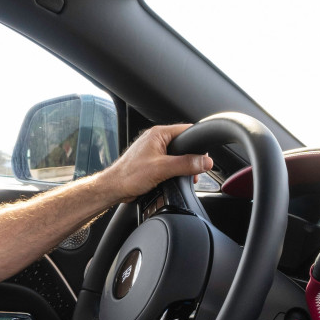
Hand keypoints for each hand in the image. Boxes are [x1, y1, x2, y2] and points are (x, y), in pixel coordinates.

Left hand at [97, 124, 213, 204]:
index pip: (187, 130)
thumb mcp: (162, 169)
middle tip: (195, 170)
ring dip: (183, 166)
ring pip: (177, 155)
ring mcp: (154, 151)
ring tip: (185, 176)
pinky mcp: (152, 162)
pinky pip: (170, 163)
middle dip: (192, 158)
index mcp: (158, 134)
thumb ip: (185, 164)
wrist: (114, 188)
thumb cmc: (129, 175)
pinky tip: (175, 179)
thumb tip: (205, 161)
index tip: (205, 155)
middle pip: (184, 144)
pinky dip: (175, 171)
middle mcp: (156, 140)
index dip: (198, 142)